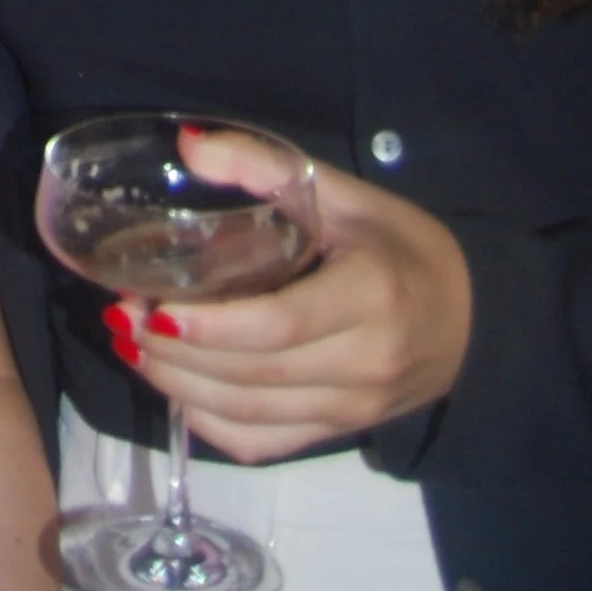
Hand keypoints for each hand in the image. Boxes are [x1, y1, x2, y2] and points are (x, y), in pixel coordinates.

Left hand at [104, 128, 471, 462]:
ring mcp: (352, 410)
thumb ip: (266, 165)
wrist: (470, 321)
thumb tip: (187, 145)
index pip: (280, 325)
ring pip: (252, 417)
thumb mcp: (345, 192)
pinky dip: (210, 424)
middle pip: (256, 376)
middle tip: (121, 318)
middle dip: (177, 354)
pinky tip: (175, 388)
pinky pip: (263, 444)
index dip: (210, 326)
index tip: (151, 305)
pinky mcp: (338, 434)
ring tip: (132, 347)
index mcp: (371, 296)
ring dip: (181, 388)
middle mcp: (364, 365)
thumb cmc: (400, 245)